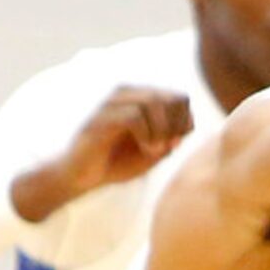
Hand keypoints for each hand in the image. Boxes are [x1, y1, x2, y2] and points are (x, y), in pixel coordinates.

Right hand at [36, 88, 193, 211]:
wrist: (82, 175)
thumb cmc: (118, 162)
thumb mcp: (154, 153)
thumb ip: (172, 139)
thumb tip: (188, 126)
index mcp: (141, 99)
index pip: (180, 97)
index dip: (186, 121)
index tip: (176, 143)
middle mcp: (127, 94)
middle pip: (170, 97)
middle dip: (176, 125)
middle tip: (168, 147)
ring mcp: (111, 103)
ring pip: (153, 102)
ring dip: (162, 130)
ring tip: (156, 150)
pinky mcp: (100, 118)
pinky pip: (134, 116)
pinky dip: (147, 135)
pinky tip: (146, 149)